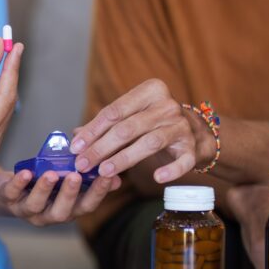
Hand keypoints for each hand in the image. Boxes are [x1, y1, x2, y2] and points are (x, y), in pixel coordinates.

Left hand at [0, 169, 121, 226]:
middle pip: (62, 212)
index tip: (108, 175)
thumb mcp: (65, 182)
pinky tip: (26, 173)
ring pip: (36, 205)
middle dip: (70, 194)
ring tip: (52, 174)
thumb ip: (85, 178)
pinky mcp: (7, 199)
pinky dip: (18, 183)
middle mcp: (48, 215)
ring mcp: (26, 210)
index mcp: (66, 209)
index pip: (86, 206)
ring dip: (45, 189)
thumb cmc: (41, 184)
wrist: (4, 192)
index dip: (98, 193)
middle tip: (76, 176)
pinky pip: (12, 193)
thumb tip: (115, 173)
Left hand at [70, 79, 197, 183]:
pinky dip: (171, 170)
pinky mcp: (193, 147)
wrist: (193, 130)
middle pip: (128, 128)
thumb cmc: (153, 123)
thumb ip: (105, 125)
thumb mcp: (130, 117)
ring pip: (150, 143)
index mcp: (150, 91)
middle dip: (101, 147)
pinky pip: (183, 161)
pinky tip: (156, 178)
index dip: (92, 130)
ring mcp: (182, 126)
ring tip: (104, 171)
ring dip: (124, 159)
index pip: (114, 111)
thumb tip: (75, 135)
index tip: (75, 148)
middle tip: (83, 164)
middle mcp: (167, 105)